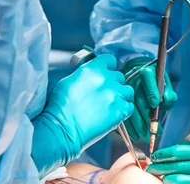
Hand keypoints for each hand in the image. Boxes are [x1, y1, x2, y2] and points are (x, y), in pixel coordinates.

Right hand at [32, 54, 133, 175]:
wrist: (62, 129)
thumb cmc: (60, 107)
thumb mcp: (69, 81)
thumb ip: (85, 74)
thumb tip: (93, 73)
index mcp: (93, 69)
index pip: (110, 60)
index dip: (108, 67)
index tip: (106, 74)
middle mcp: (107, 79)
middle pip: (119, 76)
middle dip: (113, 84)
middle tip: (104, 94)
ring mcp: (116, 95)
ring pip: (127, 91)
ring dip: (120, 96)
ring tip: (109, 105)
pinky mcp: (121, 110)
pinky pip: (129, 106)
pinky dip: (123, 110)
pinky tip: (114, 114)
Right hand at [122, 57, 176, 141]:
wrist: (140, 77)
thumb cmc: (156, 83)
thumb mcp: (165, 85)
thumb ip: (169, 94)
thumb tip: (166, 99)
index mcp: (147, 72)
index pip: (148, 78)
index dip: (151, 91)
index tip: (156, 104)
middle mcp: (134, 79)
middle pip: (139, 98)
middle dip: (146, 117)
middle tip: (153, 130)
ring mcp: (124, 90)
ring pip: (130, 108)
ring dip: (138, 124)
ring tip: (146, 135)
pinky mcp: (119, 99)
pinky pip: (123, 113)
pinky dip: (130, 126)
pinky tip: (135, 134)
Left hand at [147, 144, 189, 183]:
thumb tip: (169, 153)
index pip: (180, 151)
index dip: (164, 153)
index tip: (154, 155)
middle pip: (177, 166)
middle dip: (161, 167)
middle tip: (151, 167)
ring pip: (179, 180)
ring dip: (166, 178)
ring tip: (159, 176)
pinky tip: (172, 183)